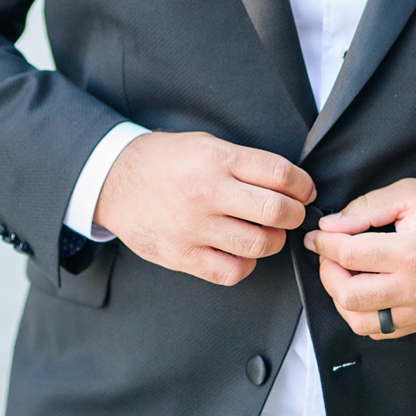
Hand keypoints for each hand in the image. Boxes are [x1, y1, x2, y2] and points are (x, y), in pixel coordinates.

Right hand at [94, 131, 315, 285]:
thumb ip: (243, 162)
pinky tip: (238, 251)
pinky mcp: (181, 255)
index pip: (280, 175)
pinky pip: (232, 271)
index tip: (303, 192)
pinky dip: (245, 264)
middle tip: (290, 214)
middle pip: (277, 212)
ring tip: (264, 232)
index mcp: (216, 159)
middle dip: (295, 215)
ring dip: (272, 241)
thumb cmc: (162, 162)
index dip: (303, 186)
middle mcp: (207, 192)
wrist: (112, 180)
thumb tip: (288, 185)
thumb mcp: (203, 144)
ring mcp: (193, 227)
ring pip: (260, 244)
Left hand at [305, 180, 415, 339]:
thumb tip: (331, 226)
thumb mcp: (410, 193)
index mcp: (411, 252)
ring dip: (343, 300)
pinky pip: (384, 331)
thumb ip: (365, 209)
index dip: (323, 243)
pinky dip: (365, 316)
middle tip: (328, 256)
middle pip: (349, 295)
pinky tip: (365, 292)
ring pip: (362, 322)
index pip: (348, 255)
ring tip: (345, 276)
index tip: (317, 236)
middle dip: (327, 273)